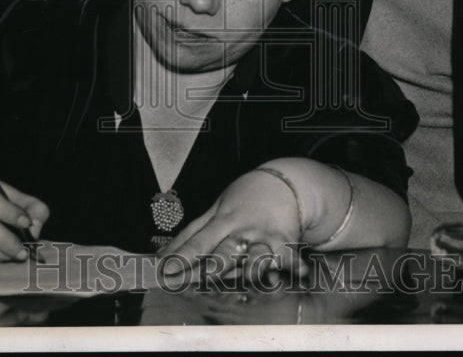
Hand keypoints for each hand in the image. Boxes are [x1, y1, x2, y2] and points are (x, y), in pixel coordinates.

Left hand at [157, 169, 303, 278]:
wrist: (281, 184)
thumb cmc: (243, 200)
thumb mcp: (214, 210)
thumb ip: (190, 235)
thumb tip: (161, 256)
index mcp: (223, 222)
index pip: (198, 241)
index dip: (182, 257)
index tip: (166, 270)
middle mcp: (243, 232)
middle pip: (226, 252)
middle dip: (213, 266)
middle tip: (200, 277)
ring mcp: (265, 238)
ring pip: (258, 258)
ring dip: (253, 269)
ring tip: (249, 275)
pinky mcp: (286, 244)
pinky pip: (291, 258)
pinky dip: (296, 266)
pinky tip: (301, 273)